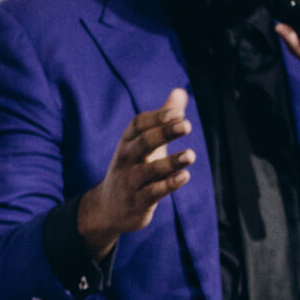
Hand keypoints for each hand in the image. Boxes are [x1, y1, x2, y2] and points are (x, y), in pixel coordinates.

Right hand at [75, 92, 195, 257]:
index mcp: (127, 143)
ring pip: (150, 170)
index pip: (138, 124)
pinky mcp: (138, 202)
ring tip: (191, 154)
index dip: (158, 118)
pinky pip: (154, 192)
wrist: (108, 208)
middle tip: (187, 125)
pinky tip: (184, 176)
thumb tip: (181, 91)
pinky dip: (169, 184)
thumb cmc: (134, 168)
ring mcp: (131, 182)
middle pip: (143, 142)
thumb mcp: (144, 144)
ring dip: (171, 161)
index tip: (179, 113)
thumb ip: (163, 119)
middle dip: (164, 133)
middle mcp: (126, 160)